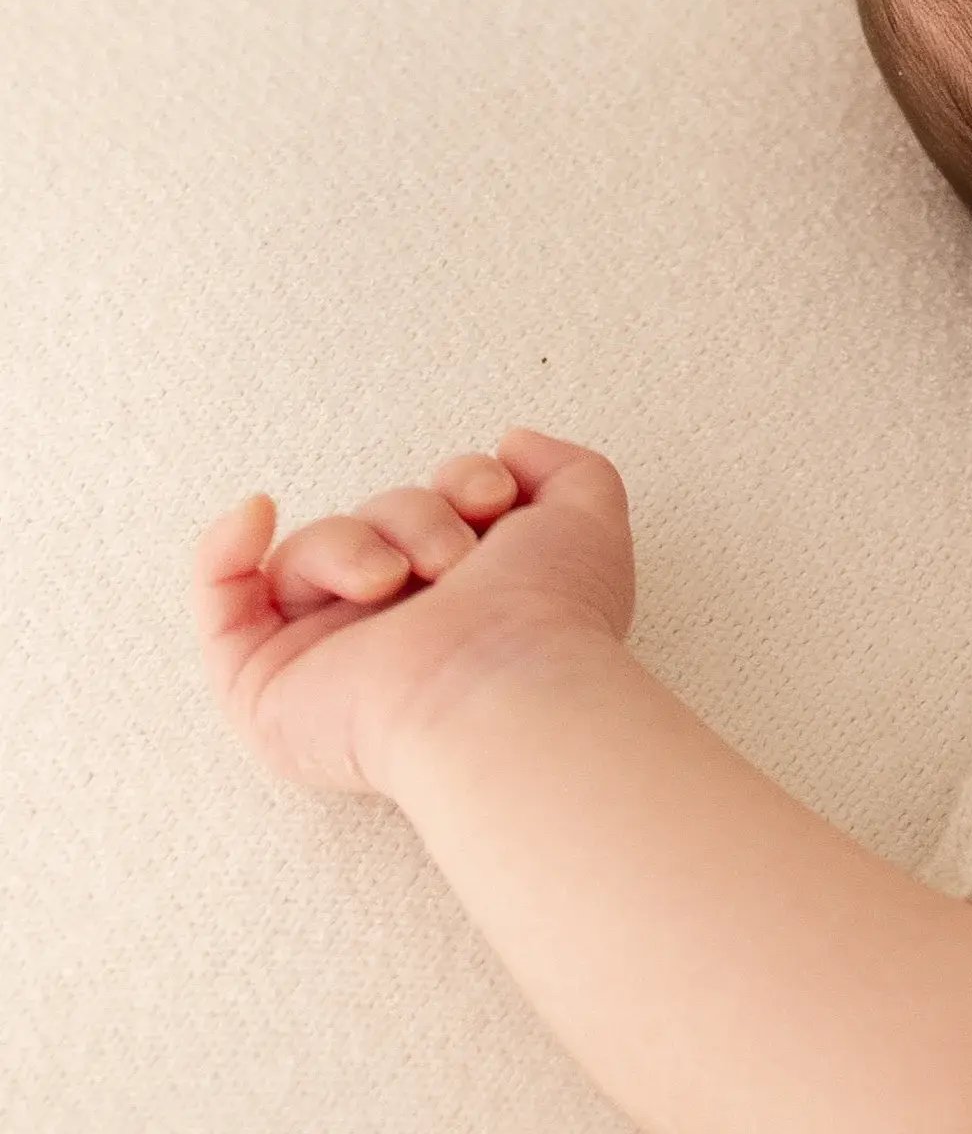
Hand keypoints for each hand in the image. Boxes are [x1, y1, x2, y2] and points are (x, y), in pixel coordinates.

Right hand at [199, 431, 637, 802]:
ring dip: (358, 543)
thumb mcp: (588, 522)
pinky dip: (224, 550)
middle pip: (374, 521)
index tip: (497, 496)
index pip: (436, 507)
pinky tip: (257, 514)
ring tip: (401, 579)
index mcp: (464, 600)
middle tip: (455, 559)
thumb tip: (512, 442)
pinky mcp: (264, 683)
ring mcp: (325, 657)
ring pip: (312, 547)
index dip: (463, 480)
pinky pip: (222, 602)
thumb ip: (566, 469)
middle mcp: (395, 630)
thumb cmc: (550, 620)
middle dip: (416, 516)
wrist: (500, 690)